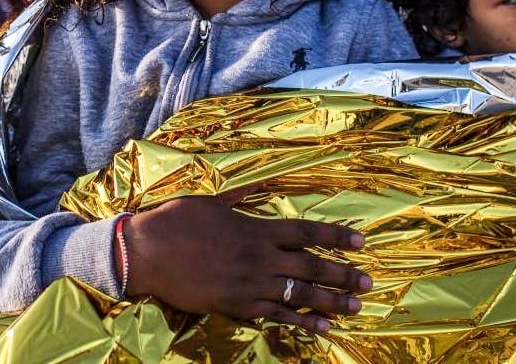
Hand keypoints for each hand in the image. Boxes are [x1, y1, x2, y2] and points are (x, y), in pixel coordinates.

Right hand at [123, 196, 369, 334]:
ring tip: (355, 308)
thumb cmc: (177, 220)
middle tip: (368, 284)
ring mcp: (250, 285)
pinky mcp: (237, 306)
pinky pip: (277, 317)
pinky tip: (322, 329)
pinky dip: (301, 323)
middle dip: (343, 276)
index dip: (336, 236)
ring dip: (331, 303)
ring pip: (300, 296)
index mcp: (256, 228)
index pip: (306, 231)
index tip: (361, 242)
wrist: (147, 252)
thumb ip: (242, 201)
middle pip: (311, 267)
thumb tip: (262, 186)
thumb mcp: (213, 201)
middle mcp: (260, 258)